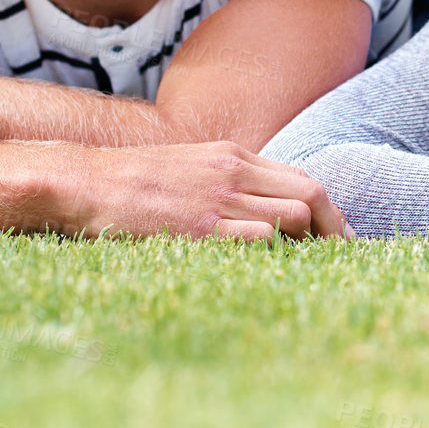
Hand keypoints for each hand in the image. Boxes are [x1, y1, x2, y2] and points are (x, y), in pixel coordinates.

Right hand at [47, 140, 354, 241]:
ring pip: (294, 215)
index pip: (302, 178)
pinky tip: (277, 273)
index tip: (341, 236)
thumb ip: (226, 179)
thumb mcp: (190, 165)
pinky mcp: (198, 226)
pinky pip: (259, 239)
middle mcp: (233, 170)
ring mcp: (218, 197)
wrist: (83, 180)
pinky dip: (277, 254)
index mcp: (233, 154)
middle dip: (335, 229)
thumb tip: (260, 207)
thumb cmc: (131, 181)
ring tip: (313, 271)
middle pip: (311, 194)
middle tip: (344, 258)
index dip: (330, 211)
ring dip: (309, 244)